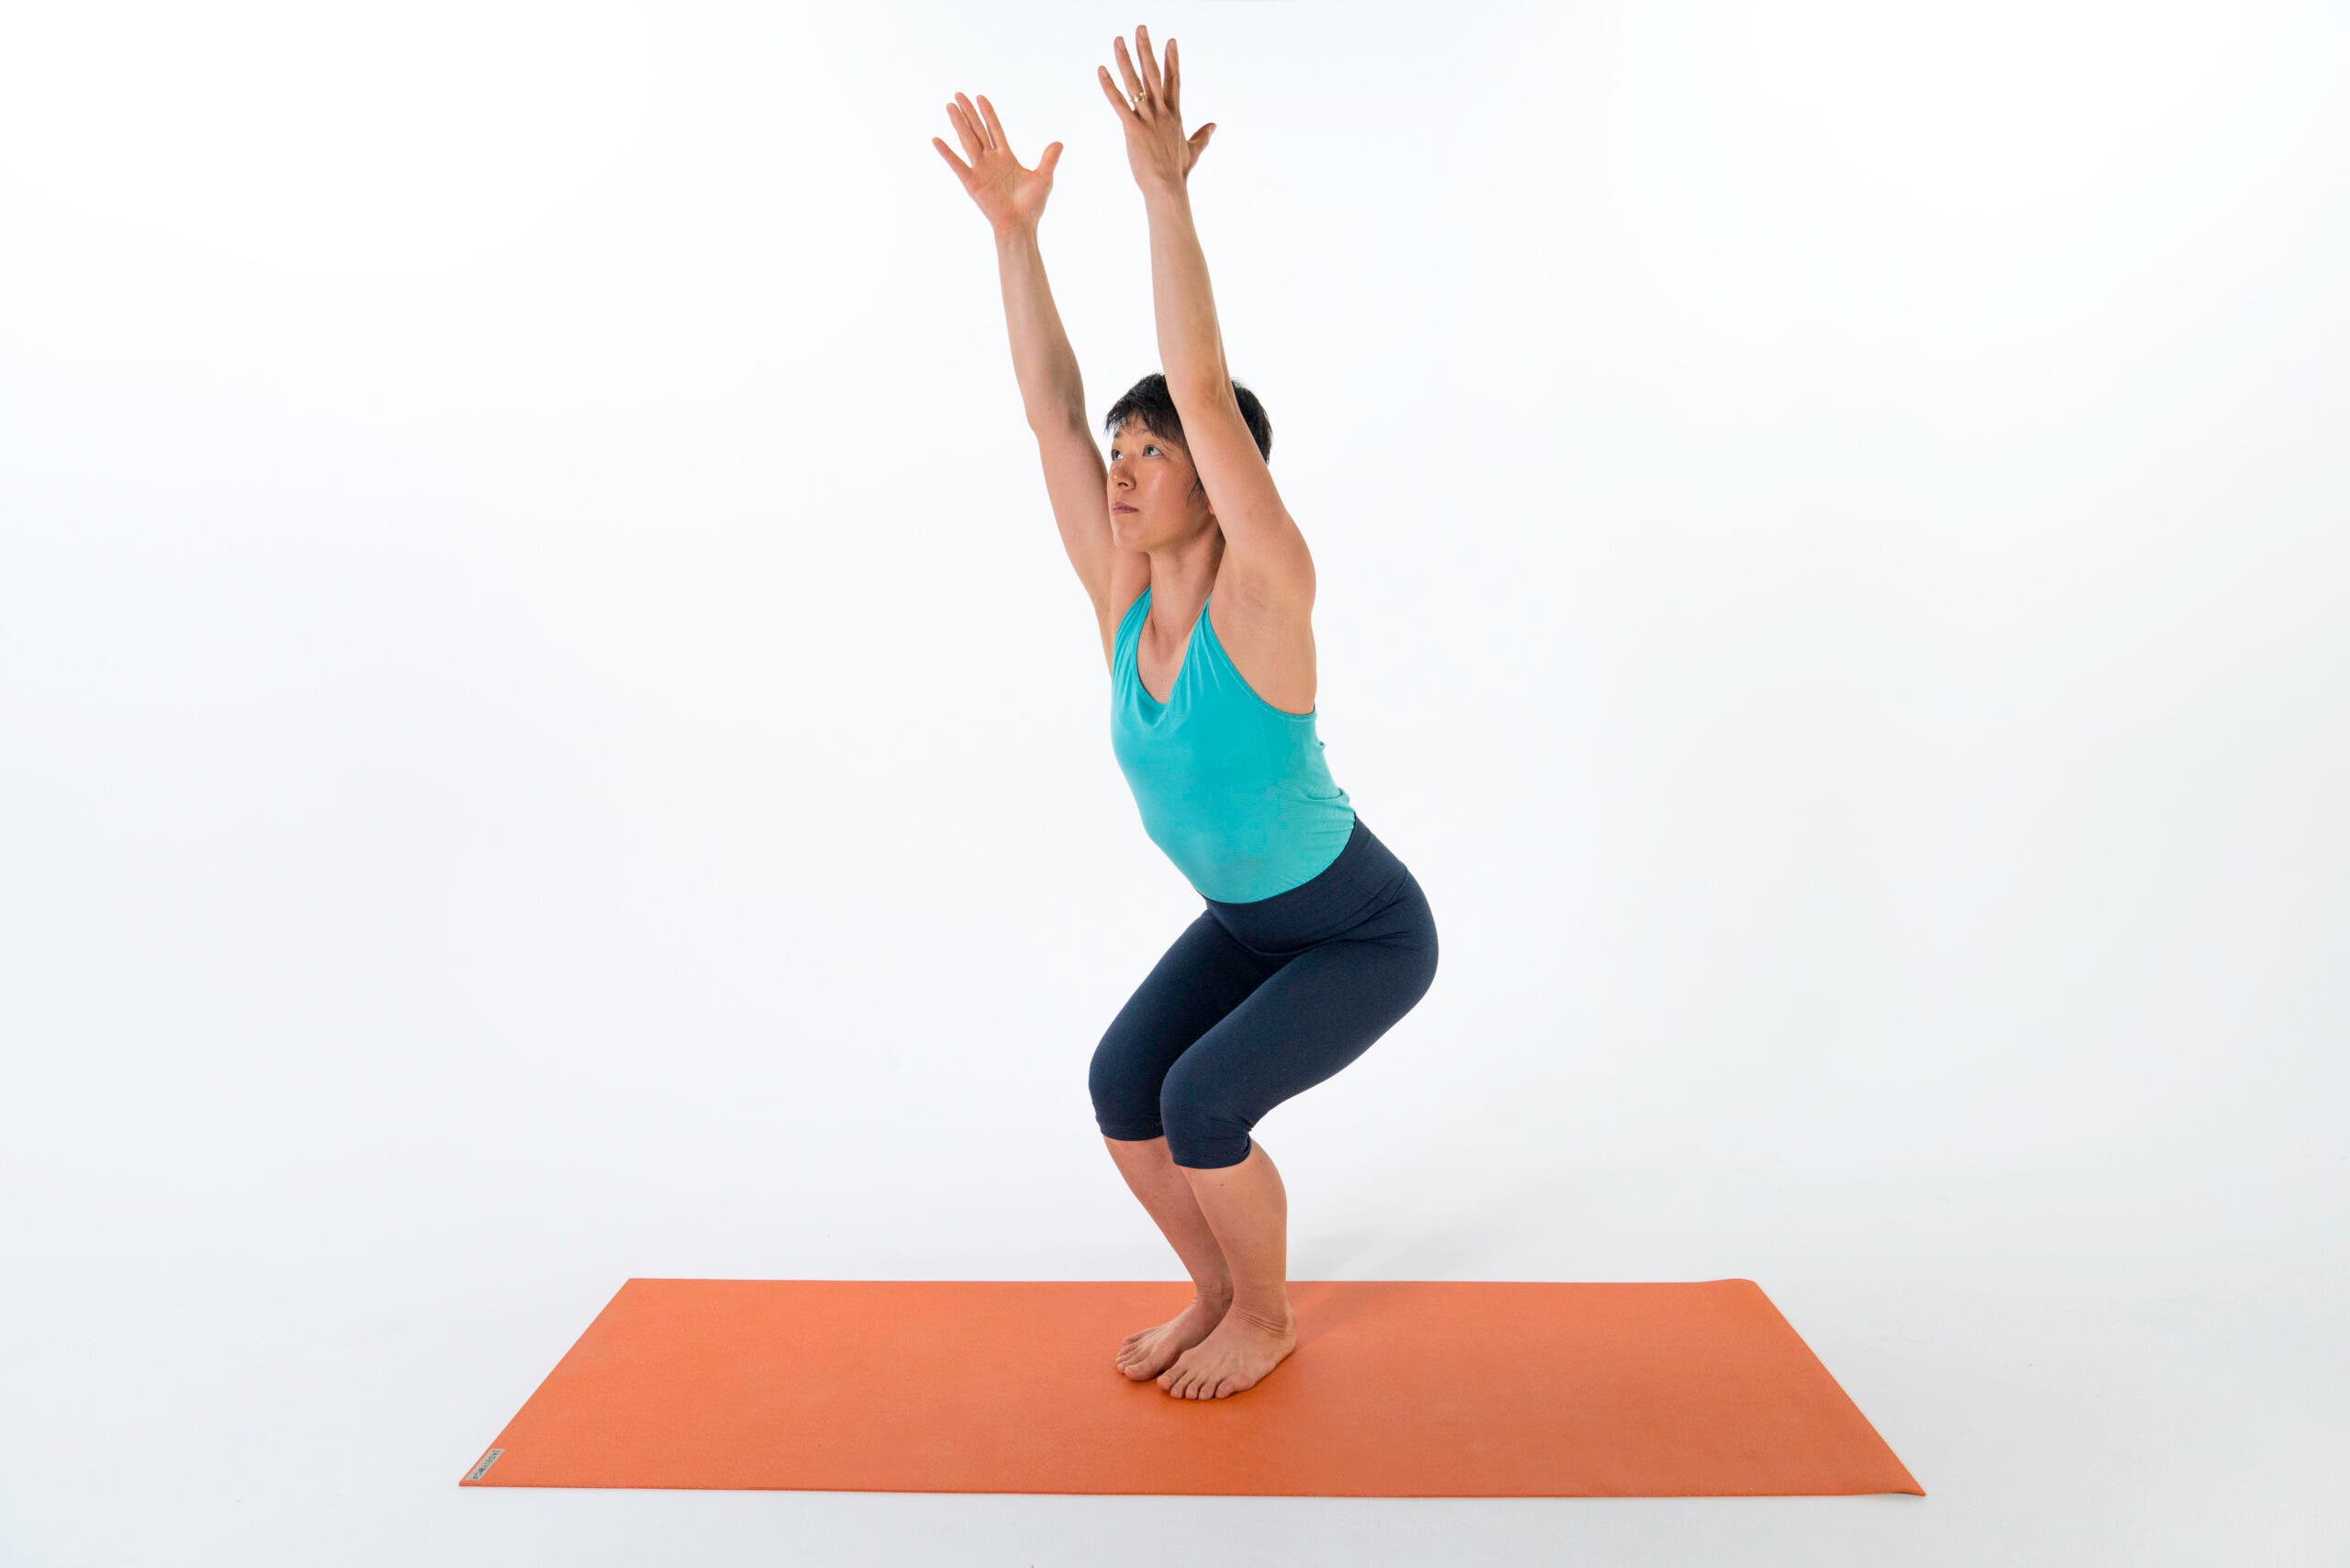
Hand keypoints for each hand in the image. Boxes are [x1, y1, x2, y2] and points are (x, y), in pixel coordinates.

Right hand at [932, 91, 1062, 233]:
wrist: (1020, 225)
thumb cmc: (1031, 206)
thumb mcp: (1043, 178)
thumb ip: (1049, 159)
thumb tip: (1059, 143)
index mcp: (1006, 157)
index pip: (995, 130)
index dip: (988, 113)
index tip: (980, 97)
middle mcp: (990, 161)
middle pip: (978, 130)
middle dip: (969, 112)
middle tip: (958, 94)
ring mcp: (980, 170)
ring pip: (967, 141)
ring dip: (958, 123)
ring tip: (949, 106)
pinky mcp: (972, 183)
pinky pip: (957, 164)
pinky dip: (946, 152)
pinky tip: (936, 139)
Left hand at [1097, 25, 1213, 193]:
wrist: (1167, 188)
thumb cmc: (1178, 172)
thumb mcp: (1193, 151)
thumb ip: (1202, 135)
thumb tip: (1214, 125)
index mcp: (1174, 115)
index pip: (1173, 81)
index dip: (1172, 60)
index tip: (1171, 40)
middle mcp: (1162, 112)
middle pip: (1153, 74)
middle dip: (1146, 49)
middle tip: (1141, 28)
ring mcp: (1147, 119)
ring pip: (1135, 83)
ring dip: (1125, 60)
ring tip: (1118, 40)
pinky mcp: (1133, 129)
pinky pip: (1119, 103)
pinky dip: (1109, 86)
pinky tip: (1101, 70)